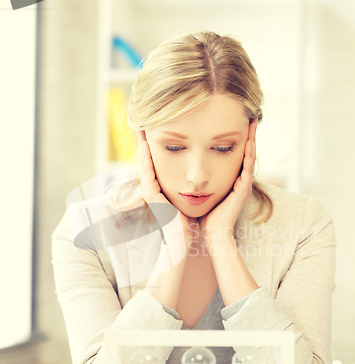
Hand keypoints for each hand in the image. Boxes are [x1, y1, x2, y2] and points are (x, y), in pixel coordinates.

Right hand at [139, 132, 197, 249]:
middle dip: (146, 143)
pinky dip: (145, 160)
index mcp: (163, 187)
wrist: (190, 239)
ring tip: (142, 130)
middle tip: (145, 124)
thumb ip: (193, 181)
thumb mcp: (192, 194)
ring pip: (144, 165)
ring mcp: (151, 193)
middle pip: (148, 161)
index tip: (159, 128)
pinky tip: (145, 146)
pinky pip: (146, 174)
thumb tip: (203, 169)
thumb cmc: (194, 219)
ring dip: (142, 147)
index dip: (159, 145)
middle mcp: (155, 189)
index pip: (158, 162)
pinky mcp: (151, 197)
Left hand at [199, 119, 256, 244]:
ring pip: (249, 156)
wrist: (210, 234)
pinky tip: (249, 141)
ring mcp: (242, 184)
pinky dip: (249, 154)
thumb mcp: (200, 190)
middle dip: (246, 134)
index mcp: (229, 179)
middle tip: (246, 114)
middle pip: (244, 151)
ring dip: (251, 139)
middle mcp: (238, 179)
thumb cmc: (203, 216)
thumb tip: (185, 167)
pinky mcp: (242, 190)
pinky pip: (247, 168)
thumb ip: (197, 178)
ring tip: (252, 122)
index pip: (232, 153)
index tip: (231, 120)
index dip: (233, 137)